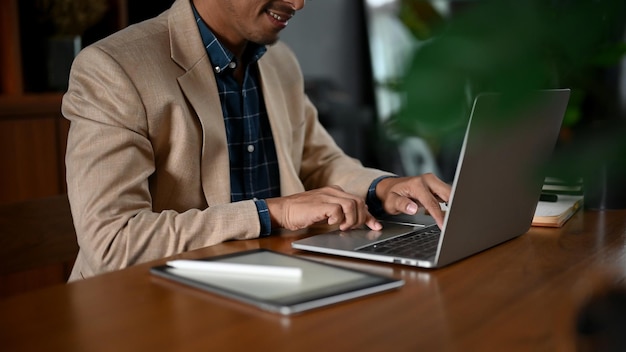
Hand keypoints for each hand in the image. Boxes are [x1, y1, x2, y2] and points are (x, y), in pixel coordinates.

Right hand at [266, 186, 381, 231]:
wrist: (283, 210)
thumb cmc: (301, 212)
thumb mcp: (324, 212)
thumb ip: (339, 213)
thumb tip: (354, 220)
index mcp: (335, 192)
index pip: (359, 201)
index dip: (369, 215)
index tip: (375, 225)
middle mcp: (333, 192)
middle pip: (359, 202)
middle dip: (361, 218)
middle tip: (351, 228)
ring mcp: (327, 196)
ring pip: (352, 205)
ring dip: (351, 219)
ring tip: (342, 226)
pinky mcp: (320, 204)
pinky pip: (338, 210)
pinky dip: (338, 219)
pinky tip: (331, 223)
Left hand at [375, 174, 450, 227]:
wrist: (390, 187)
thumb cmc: (390, 195)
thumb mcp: (391, 202)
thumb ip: (402, 205)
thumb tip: (412, 208)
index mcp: (417, 184)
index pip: (432, 202)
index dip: (439, 215)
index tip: (444, 225)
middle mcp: (428, 180)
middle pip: (447, 194)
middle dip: (454, 208)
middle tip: (455, 222)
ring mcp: (433, 182)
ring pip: (450, 193)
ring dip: (454, 206)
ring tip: (454, 220)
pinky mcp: (436, 186)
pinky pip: (447, 195)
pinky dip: (451, 204)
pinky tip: (451, 214)